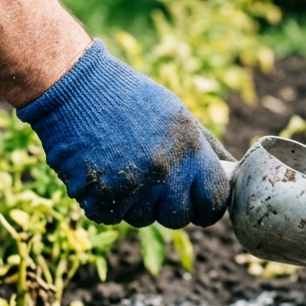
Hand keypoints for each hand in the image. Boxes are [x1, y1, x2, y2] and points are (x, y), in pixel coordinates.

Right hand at [17, 40, 235, 227]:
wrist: (73, 86)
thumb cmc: (130, 98)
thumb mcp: (178, 115)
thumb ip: (206, 148)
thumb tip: (232, 172)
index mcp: (190, 151)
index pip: (215, 203)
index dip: (208, 207)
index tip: (200, 205)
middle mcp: (164, 173)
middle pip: (179, 218)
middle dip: (170, 207)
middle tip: (155, 183)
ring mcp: (131, 188)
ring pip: (144, 219)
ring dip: (136, 203)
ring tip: (124, 168)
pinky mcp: (99, 197)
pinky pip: (112, 217)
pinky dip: (107, 203)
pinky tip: (103, 173)